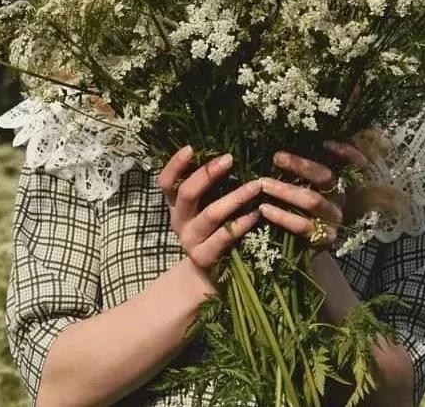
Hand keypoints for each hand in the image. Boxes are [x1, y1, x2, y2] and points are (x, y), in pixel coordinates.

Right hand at [157, 146, 261, 276]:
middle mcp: (179, 222)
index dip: (175, 165)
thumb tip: (229, 155)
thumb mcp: (201, 210)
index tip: (190, 148)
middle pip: (187, 193)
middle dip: (207, 174)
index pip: (166, 182)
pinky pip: (226, 237)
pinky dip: (243, 223)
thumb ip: (207, 189)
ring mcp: (191, 241)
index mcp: (175, 206)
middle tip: (229, 159)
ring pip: (211, 214)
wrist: (205, 276)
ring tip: (256, 185)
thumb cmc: (210, 233)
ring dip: (235, 197)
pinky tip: (258, 214)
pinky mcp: (205, 257)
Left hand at [257, 148, 345, 254]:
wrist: (308, 252)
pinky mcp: (324, 239)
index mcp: (339, 184)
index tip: (326, 143)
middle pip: (325, 177)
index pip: (352, 163)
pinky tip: (264, 209)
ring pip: (312, 200)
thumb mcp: (305, 189)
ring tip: (263, 183)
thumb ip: (302, 172)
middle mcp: (340, 199)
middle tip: (276, 157)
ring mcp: (334, 219)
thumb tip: (281, 150)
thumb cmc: (300, 213)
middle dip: (300, 165)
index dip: (346, 152)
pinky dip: (282, 216)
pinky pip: (301, 225)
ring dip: (285, 190)